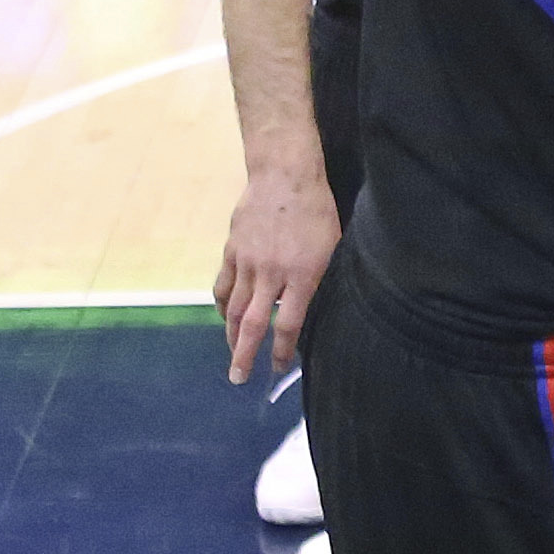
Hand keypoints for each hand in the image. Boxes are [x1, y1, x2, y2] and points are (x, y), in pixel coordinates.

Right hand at [214, 154, 339, 381]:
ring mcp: (247, 262)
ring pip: (233, 308)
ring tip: (231, 353)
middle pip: (252, 324)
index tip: (280, 367)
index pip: (288, 324)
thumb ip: (320, 279)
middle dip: (244, 355)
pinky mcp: (232, 251)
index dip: (283, 350)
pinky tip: (224, 315)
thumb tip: (313, 309)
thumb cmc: (317, 210)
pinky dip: (222, 304)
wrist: (284, 175)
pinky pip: (223, 285)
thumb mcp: (332, 246)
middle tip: (238, 378)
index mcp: (302, 274)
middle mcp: (271, 273)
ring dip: (230, 335)